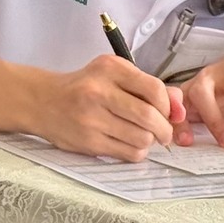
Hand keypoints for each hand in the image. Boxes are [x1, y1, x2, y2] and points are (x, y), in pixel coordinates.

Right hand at [41, 55, 184, 160]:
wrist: (44, 102)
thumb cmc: (85, 87)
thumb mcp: (114, 75)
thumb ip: (148, 87)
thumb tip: (180, 108)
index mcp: (110, 69)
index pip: (154, 89)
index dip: (168, 106)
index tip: (168, 112)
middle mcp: (99, 92)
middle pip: (149, 117)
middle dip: (165, 129)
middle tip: (164, 133)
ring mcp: (92, 118)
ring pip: (141, 139)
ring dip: (150, 142)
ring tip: (144, 136)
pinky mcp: (89, 141)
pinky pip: (128, 153)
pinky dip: (137, 152)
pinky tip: (130, 144)